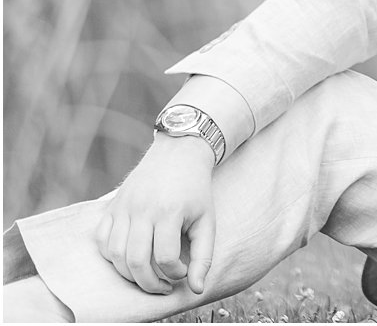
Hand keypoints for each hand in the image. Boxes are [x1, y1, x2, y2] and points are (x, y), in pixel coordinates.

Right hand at [95, 133, 216, 294]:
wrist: (178, 154)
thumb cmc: (196, 191)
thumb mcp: (207, 220)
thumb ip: (204, 256)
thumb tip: (197, 289)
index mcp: (169, 211)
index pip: (164, 257)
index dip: (174, 273)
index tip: (182, 272)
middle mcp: (142, 209)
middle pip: (135, 260)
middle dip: (148, 283)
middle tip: (162, 287)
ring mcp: (123, 208)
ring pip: (115, 254)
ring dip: (129, 274)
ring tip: (147, 276)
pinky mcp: (111, 207)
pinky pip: (102, 241)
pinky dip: (112, 257)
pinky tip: (130, 259)